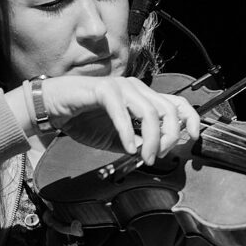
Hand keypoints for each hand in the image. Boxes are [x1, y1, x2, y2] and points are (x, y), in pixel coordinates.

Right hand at [42, 75, 200, 163]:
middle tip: (156, 157)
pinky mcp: (103, 89)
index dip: (191, 120)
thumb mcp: (118, 140)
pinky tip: (128, 147)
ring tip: (143, 158)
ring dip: (151, 139)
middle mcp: (137, 88)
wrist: (53, 109)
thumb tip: (154, 152)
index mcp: (144, 97)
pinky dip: (127, 132)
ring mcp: (121, 87)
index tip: (193, 138)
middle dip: (169, 138)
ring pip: (149, 112)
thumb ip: (138, 144)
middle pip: (168, 111)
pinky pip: (122, 112)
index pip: (178, 103)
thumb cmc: (84, 120)